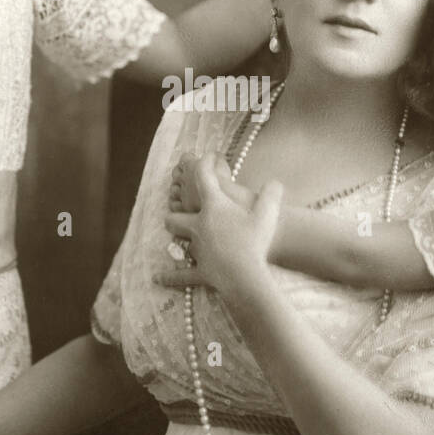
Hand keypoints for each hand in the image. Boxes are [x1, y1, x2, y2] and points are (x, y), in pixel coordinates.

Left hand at [158, 152, 282, 295]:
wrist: (247, 276)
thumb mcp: (268, 213)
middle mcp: (199, 226)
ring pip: (176, 241)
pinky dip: (170, 277)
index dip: (204, 162)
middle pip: (176, 214)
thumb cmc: (256, 242)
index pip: (203, 177)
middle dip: (176, 209)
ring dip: (176, 237)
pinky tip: (158, 278)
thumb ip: (272, 194)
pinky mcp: (199, 270)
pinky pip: (181, 275)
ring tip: (178, 235)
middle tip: (182, 206)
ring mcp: (197, 249)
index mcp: (214, 208)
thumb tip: (275, 183)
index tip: (208, 156)